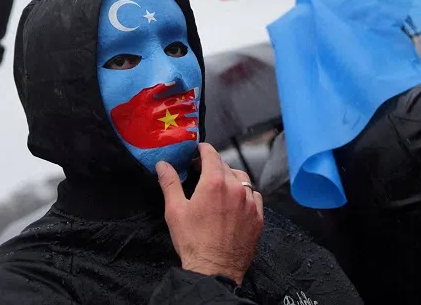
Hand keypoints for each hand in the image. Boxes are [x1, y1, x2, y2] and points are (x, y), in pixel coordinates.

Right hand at [157, 143, 263, 285]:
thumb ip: (169, 183)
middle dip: (213, 165)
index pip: (211, 154)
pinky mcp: (258, 217)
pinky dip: (244, 193)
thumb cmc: (193, 241)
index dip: (202, 150)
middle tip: (201, 172)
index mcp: (214, 183)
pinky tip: (235, 201)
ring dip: (230, 178)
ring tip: (219, 186)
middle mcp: (236, 188)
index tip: (197, 151)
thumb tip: (163, 164)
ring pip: (242, 179)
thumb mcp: (175, 210)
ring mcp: (250, 203)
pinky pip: (254, 196)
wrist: (214, 271)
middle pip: (225, 166)